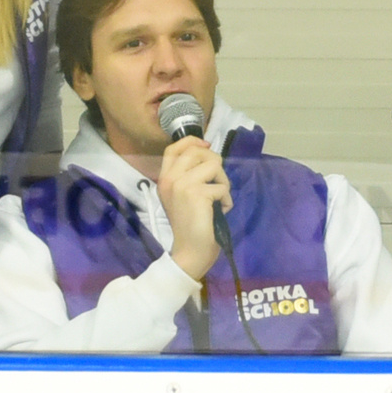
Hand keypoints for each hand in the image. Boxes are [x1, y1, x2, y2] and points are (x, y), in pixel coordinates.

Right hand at [157, 134, 230, 280]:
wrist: (189, 251)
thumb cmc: (190, 226)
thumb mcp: (183, 196)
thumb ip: (189, 176)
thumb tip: (209, 154)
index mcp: (164, 179)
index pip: (174, 148)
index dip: (192, 141)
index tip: (207, 145)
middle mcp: (170, 179)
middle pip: (198, 152)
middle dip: (215, 164)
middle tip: (217, 184)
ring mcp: (182, 185)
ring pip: (214, 164)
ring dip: (223, 182)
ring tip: (218, 199)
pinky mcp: (197, 193)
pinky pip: (222, 186)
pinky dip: (227, 200)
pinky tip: (220, 211)